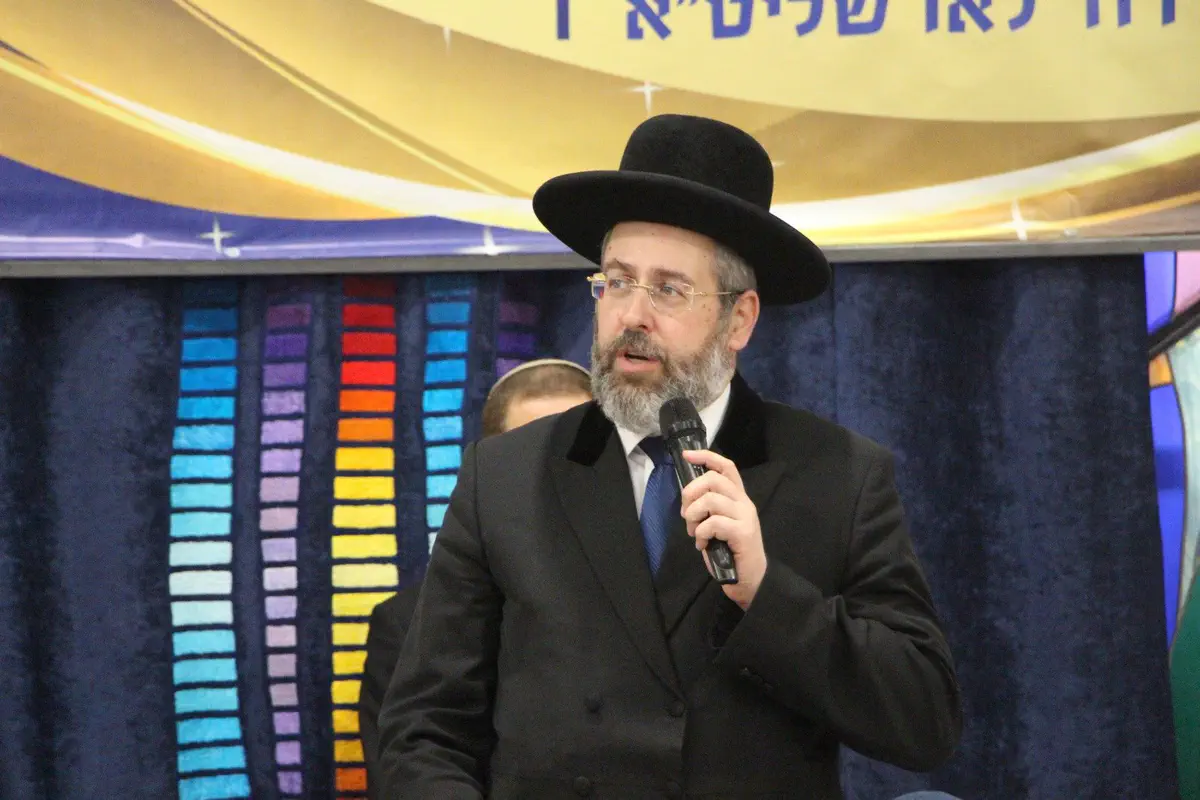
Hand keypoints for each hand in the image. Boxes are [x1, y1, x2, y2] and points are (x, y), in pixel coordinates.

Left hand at [679, 450, 766, 609]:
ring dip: (693, 515)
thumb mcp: (718, 524)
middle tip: (686, 514)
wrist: (752, 580)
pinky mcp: (743, 532)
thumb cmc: (731, 552)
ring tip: (694, 532)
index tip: (687, 455)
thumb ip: (708, 508)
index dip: (706, 457)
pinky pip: (713, 522)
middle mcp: (744, 502)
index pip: (726, 467)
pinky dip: (701, 533)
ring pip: (710, 499)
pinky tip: (703, 544)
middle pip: (713, 479)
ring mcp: (745, 517)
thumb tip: (687, 497)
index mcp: (738, 497)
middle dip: (690, 492)